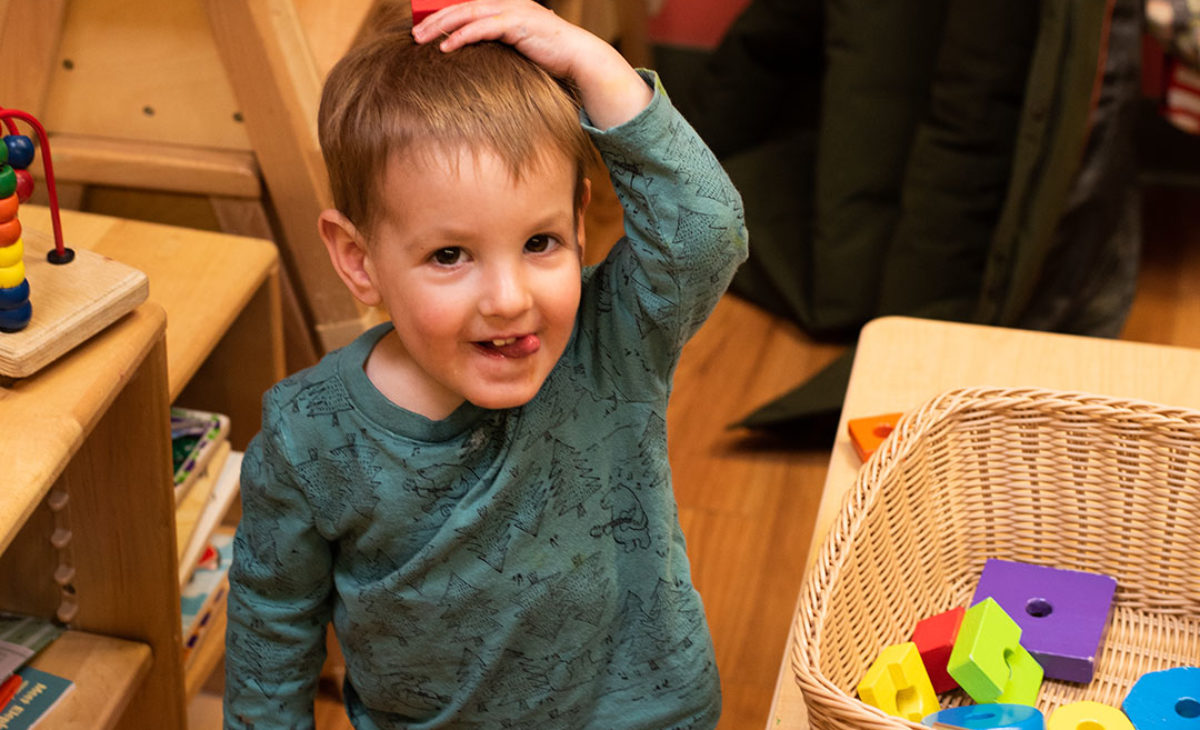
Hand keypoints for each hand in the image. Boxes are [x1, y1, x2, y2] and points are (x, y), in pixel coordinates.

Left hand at [412, 0, 651, 129]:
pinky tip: (447, 48)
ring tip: (423, 39)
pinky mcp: (519, 24)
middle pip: (462, 6)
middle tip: (415, 34)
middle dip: (435, 19)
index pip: (467, 6)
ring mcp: (514, 11)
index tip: (423, 29)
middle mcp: (509, 3)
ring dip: (443, 26)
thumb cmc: (550, 58)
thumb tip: (475, 60)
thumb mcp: (518, 49)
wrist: (580, 60)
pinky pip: (483, 28)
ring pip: (468, 13)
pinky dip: (463, 36)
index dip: (443, 14)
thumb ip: (498, 46)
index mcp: (507, 7)